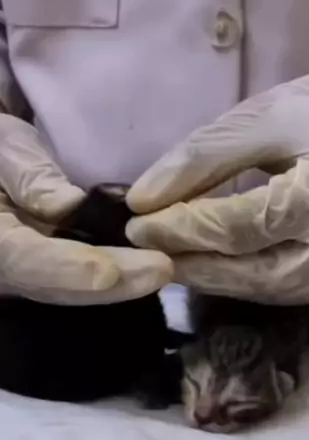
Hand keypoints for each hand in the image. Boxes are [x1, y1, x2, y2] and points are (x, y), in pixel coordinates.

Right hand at [0, 114, 172, 303]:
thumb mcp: (5, 148)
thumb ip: (29, 176)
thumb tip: (66, 205)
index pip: (23, 259)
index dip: (66, 269)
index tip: (107, 273)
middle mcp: (5, 267)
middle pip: (54, 286)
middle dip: (110, 284)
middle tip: (160, 270)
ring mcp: (26, 274)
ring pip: (69, 291)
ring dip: (120, 286)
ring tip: (163, 270)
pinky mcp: (47, 272)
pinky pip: (78, 282)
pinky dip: (116, 279)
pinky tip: (151, 269)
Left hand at [126, 35, 308, 303]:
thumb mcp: (261, 115)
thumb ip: (201, 158)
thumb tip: (141, 200)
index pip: (244, 225)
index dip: (185, 229)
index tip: (137, 224)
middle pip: (260, 272)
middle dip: (198, 264)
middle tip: (151, 252)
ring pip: (279, 291)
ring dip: (225, 279)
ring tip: (184, 258)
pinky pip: (302, 291)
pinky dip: (260, 281)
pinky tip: (231, 264)